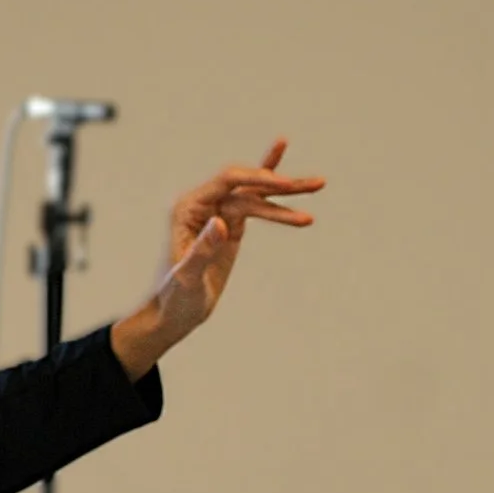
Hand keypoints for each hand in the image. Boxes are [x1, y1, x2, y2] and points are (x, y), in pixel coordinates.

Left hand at [111, 140, 323, 377]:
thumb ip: (202, 249)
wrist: (173, 313)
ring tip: (319, 183)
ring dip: (287, 189)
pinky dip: (274, 196)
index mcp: (188, 208)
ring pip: (255, 193)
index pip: (227, 182)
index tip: (287, 185)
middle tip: (317, 184)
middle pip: (246, 184)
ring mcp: (217, 213)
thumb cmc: (174, 298)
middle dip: (280, 184)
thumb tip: (220, 222)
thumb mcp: (188, 277)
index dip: (258, 179)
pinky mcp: (231, 226)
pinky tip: (290, 183)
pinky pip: (255, 205)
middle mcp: (201, 204)